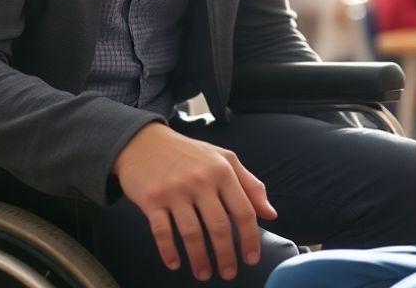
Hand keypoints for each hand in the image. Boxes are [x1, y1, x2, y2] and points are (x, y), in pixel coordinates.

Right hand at [113, 123, 276, 281]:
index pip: (243, 210)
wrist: (144, 142)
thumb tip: (270, 214)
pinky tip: (175, 264)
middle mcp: (200, 180)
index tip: (251, 258)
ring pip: (191, 233)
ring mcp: (175, 190)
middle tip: (228, 274)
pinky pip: (162, 231)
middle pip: (219, 226)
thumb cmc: (189, 153)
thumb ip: (250, 185)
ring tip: (204, 274)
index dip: (250, 238)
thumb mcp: (224, 159)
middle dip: (226, 255)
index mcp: (223, 171)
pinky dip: (169, 251)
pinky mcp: (151, 199)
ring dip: (199, 259)